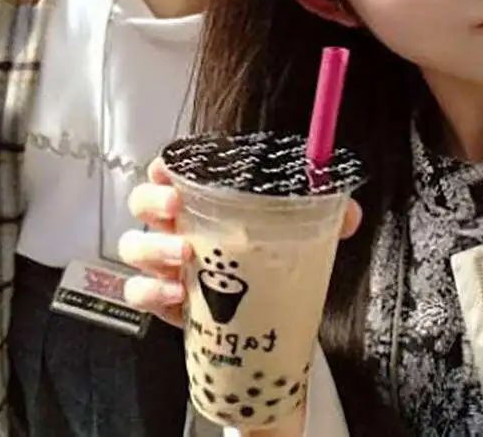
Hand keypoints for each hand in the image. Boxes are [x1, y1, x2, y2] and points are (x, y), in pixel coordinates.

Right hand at [119, 157, 362, 327]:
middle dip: (151, 200)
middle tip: (176, 207)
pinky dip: (149, 292)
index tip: (169, 167)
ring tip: (184, 256)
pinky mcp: (162, 299)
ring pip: (133, 246)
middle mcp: (175, 226)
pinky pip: (137, 292)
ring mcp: (164, 264)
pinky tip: (175, 295)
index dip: (163, 166)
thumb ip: (326, 217)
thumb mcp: (299, 234)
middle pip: (141, 202)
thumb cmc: (269, 259)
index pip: (170, 171)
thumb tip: (349, 212)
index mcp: (203, 201)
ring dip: (152, 248)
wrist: (262, 317)